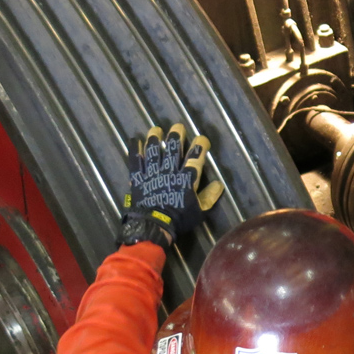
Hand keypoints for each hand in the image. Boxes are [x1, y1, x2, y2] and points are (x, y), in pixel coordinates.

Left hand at [123, 124, 223, 242]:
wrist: (155, 226)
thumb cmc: (179, 218)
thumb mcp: (200, 210)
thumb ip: (210, 196)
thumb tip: (219, 183)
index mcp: (187, 178)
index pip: (195, 156)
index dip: (200, 144)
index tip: (202, 139)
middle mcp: (170, 170)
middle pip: (173, 148)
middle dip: (176, 135)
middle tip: (177, 127)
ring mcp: (153, 173)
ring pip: (154, 151)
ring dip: (155, 138)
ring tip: (156, 129)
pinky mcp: (139, 178)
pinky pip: (136, 161)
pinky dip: (135, 150)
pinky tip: (134, 140)